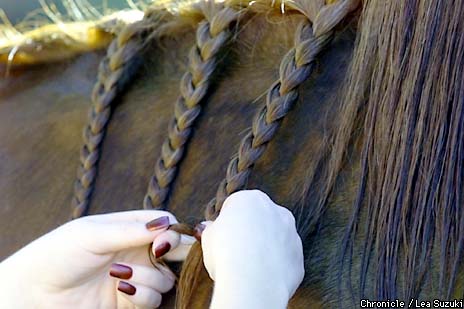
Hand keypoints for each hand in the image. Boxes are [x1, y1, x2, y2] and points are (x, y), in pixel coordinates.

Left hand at [0, 210, 193, 307]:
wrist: (36, 292)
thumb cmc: (60, 253)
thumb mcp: (94, 234)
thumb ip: (132, 230)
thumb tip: (167, 223)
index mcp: (130, 229)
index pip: (166, 225)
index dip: (172, 233)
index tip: (161, 243)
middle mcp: (137, 252)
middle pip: (175, 251)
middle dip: (174, 254)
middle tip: (157, 256)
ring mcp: (135, 276)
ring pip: (166, 279)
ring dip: (148, 277)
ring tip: (118, 274)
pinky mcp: (129, 301)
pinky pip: (153, 300)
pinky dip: (142, 295)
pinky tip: (121, 288)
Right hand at [200, 190, 303, 308]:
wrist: (252, 281)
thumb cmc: (226, 253)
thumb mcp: (208, 237)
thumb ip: (212, 228)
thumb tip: (208, 227)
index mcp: (252, 199)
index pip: (237, 205)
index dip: (227, 222)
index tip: (221, 236)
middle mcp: (276, 211)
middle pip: (260, 218)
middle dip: (250, 231)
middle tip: (235, 250)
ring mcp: (291, 233)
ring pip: (276, 238)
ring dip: (265, 247)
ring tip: (248, 266)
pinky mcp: (298, 256)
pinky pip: (284, 258)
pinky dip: (275, 265)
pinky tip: (262, 276)